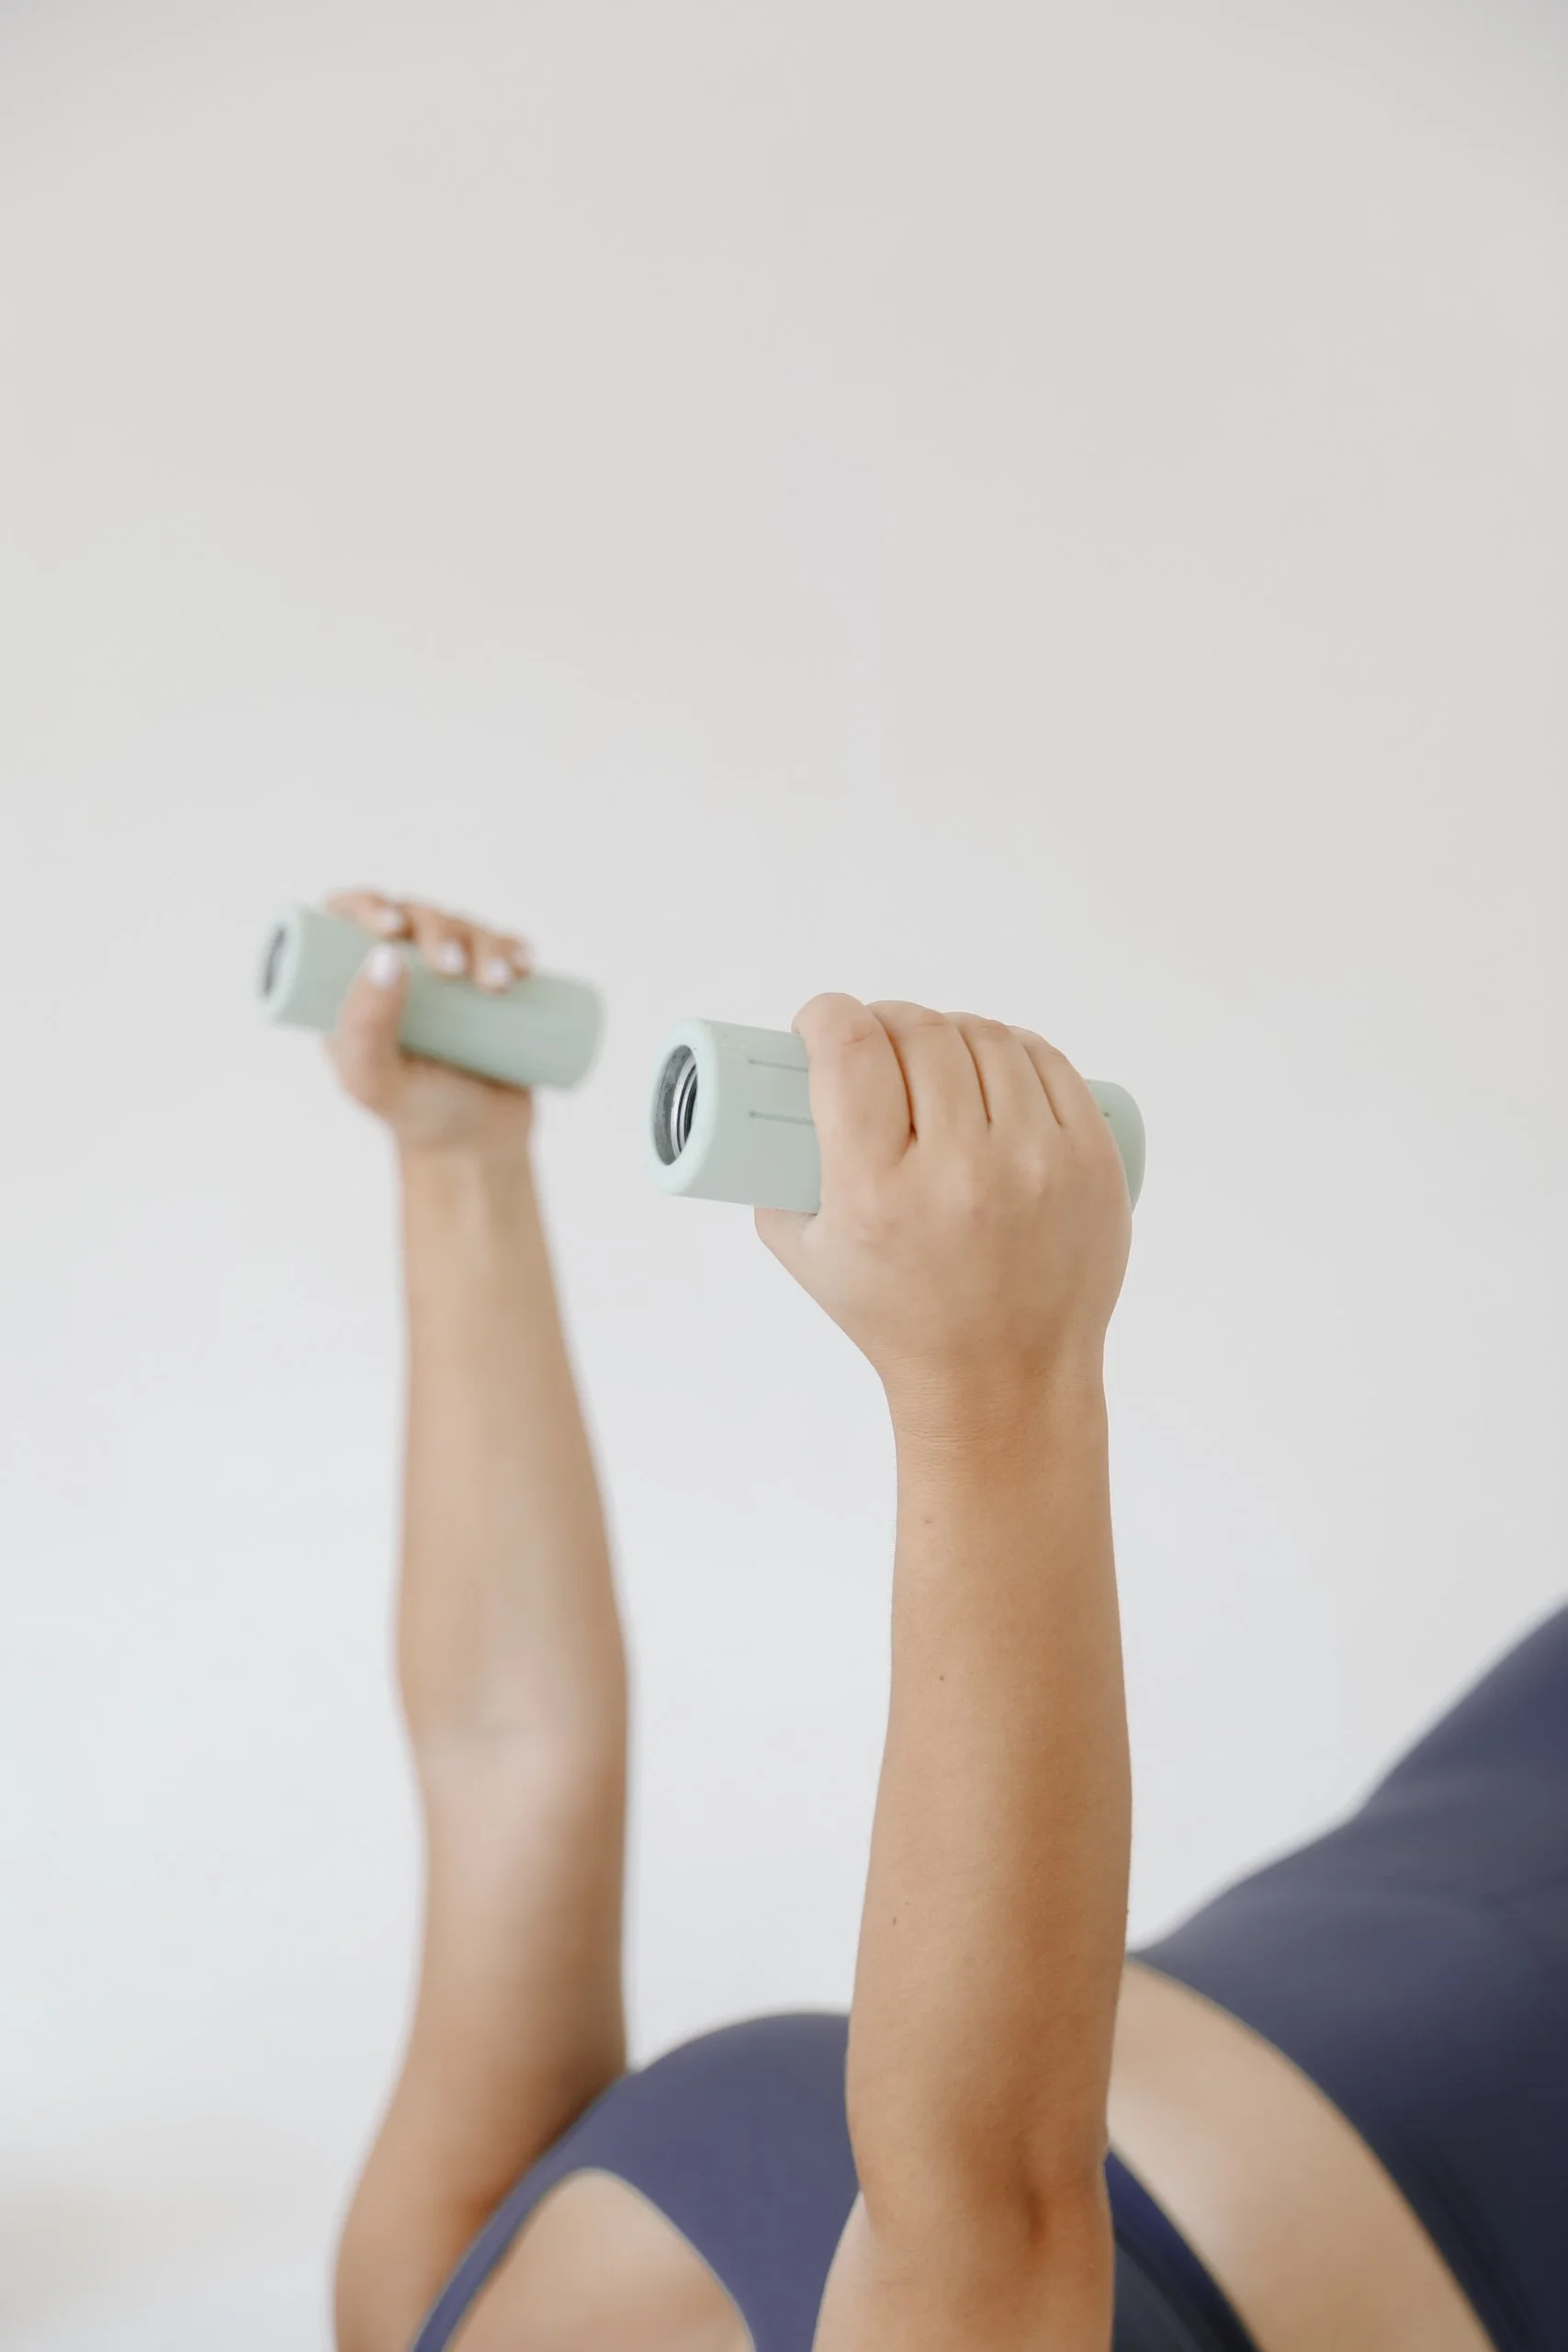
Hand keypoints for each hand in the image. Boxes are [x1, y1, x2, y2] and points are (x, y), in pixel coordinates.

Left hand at [320, 888, 538, 1157]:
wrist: (477, 1148)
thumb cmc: (417, 1119)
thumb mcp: (376, 1082)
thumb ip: (364, 1028)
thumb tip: (385, 954)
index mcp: (352, 988)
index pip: (346, 922)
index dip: (365, 904)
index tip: (390, 926)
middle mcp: (398, 975)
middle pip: (413, 916)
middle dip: (438, 927)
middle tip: (453, 969)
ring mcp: (448, 981)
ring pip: (462, 929)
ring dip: (483, 940)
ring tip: (499, 984)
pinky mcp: (491, 991)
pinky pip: (504, 950)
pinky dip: (515, 947)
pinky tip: (524, 961)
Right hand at [753, 996, 1131, 1419]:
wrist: (1005, 1380)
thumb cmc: (898, 1318)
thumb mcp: (808, 1255)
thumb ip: (775, 1175)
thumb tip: (772, 1098)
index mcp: (878, 1192)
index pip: (850, 1049)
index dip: (827, 1014)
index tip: (820, 1022)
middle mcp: (961, 1171)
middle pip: (919, 1033)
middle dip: (885, 1020)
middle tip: (875, 1042)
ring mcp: (1038, 1163)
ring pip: (985, 1036)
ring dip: (948, 1028)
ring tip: (933, 1055)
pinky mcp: (1092, 1161)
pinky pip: (1048, 1061)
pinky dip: (1012, 1046)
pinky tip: (990, 1058)